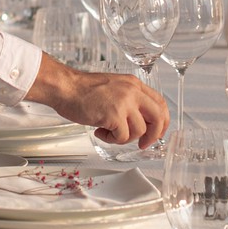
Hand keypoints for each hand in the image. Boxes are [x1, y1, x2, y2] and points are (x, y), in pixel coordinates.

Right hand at [25, 54, 168, 147]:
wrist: (65, 87)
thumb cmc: (83, 90)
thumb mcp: (114, 88)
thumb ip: (129, 100)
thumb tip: (141, 122)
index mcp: (134, 84)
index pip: (160, 103)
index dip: (162, 122)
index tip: (156, 132)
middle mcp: (133, 91)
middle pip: (158, 117)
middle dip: (153, 135)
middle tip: (142, 144)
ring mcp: (124, 103)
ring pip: (139, 131)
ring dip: (124, 138)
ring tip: (107, 132)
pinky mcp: (114, 115)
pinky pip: (122, 137)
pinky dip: (111, 140)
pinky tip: (99, 131)